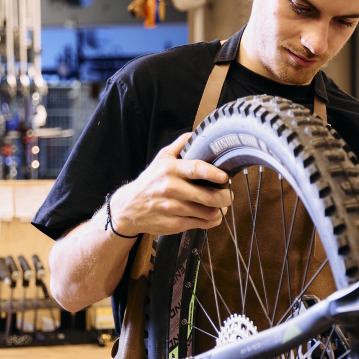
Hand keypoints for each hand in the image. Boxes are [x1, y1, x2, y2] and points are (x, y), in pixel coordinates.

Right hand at [110, 133, 231, 235]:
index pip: (195, 169)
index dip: (213, 173)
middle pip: (208, 196)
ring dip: (220, 209)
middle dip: (225, 196)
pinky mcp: (174, 224)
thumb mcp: (161, 159)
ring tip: (221, 205)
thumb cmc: (150, 181)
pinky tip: (212, 215)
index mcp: (170, 169)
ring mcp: (173, 208)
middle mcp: (171, 189)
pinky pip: (202, 224)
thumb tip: (197, 133)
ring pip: (208, 212)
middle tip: (229, 194)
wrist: (129, 206)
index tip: (225, 177)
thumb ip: (180, 145)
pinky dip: (212, 220)